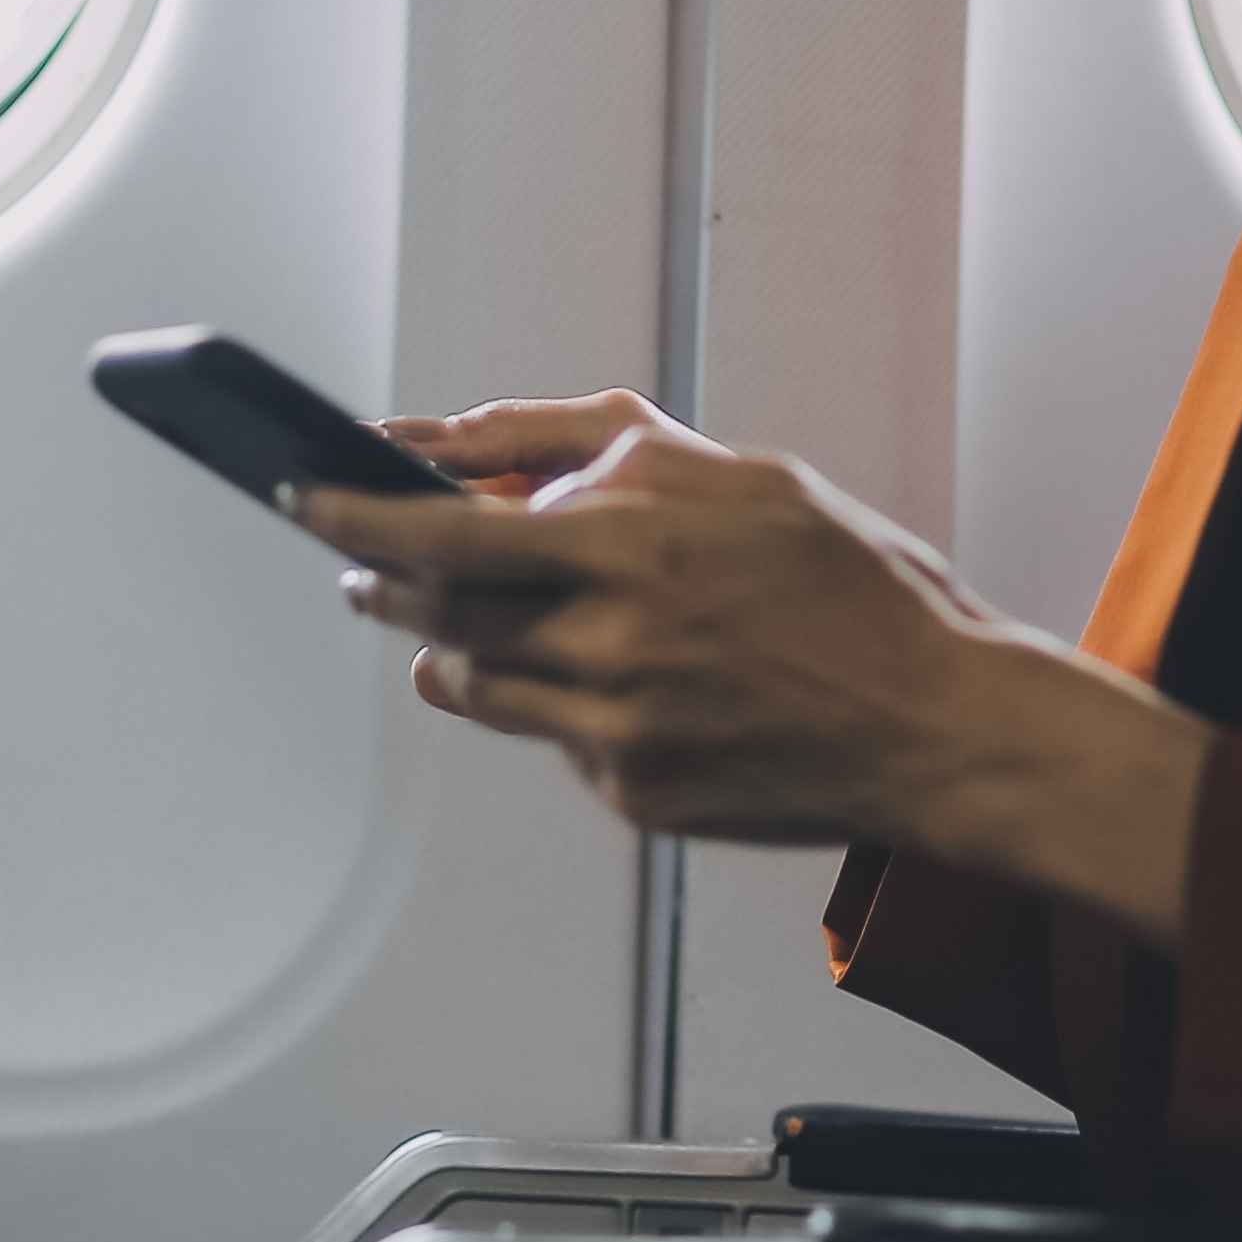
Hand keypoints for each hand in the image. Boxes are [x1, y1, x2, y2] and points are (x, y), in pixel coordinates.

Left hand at [303, 392, 1208, 942]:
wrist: (942, 726)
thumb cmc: (852, 586)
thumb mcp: (741, 478)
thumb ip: (607, 452)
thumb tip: (483, 450)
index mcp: (637, 537)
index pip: (445, 525)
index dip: (355, 511)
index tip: (299, 492)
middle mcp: (612, 634)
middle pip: (438, 609)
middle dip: (382, 582)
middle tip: (357, 567)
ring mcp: (618, 723)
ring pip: (476, 683)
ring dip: (449, 648)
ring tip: (459, 626)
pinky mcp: (632, 792)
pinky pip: (552, 740)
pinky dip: (552, 705)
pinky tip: (605, 684)